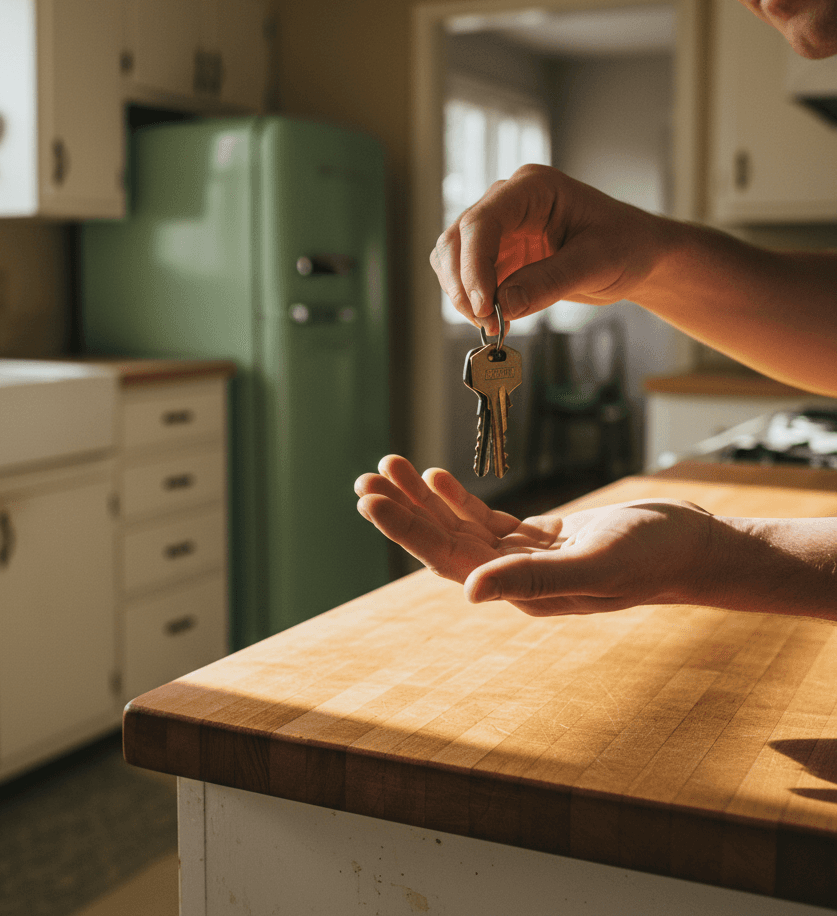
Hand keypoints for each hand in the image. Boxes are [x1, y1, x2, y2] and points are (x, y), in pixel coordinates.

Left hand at [355, 455, 715, 616]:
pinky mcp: (541, 539)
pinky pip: (488, 520)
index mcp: (522, 592)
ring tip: (390, 468)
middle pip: (445, 543)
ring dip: (425, 500)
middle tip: (366, 480)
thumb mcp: (598, 563)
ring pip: (462, 527)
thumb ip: (535, 578)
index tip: (373, 501)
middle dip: (405, 511)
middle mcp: (515, 580)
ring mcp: (527, 559)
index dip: (408, 530)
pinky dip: (460, 499)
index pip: (449, 560)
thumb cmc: (655, 556)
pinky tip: (437, 477)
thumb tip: (471, 592)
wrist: (695, 547)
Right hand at [431, 165, 669, 334]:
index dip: (473, 266)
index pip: (481, 222)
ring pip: (453, 260)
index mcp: (532, 189)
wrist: (637, 255)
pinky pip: (467, 278)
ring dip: (463, 296)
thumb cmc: (626, 245)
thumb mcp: (596, 263)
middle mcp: (507, 203)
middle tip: (486, 322)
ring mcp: (499, 229)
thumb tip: (501, 305)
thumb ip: (548, 282)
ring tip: (494, 324)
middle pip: (457, 241)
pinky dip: (473, 302)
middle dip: (463, 285)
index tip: (484, 306)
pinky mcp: (498, 255)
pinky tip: (498, 319)